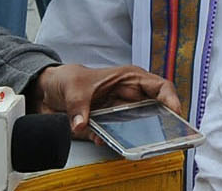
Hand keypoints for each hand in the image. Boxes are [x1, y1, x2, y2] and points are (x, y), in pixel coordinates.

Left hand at [29, 63, 181, 135]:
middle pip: (154, 110)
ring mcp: (118, 112)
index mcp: (129, 79)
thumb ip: (79, 106)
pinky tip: (102, 141)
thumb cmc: (66, 79)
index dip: (171, 99)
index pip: (160, 87)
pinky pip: (115, 137)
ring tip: (133, 143)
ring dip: (133, 136)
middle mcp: (128, 96)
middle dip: (161, 123)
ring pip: (137, 127)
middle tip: (165, 136)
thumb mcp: (73, 88)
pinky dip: (109, 142)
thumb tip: (81, 124)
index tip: (175, 113)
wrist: (46, 92)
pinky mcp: (106, 126)